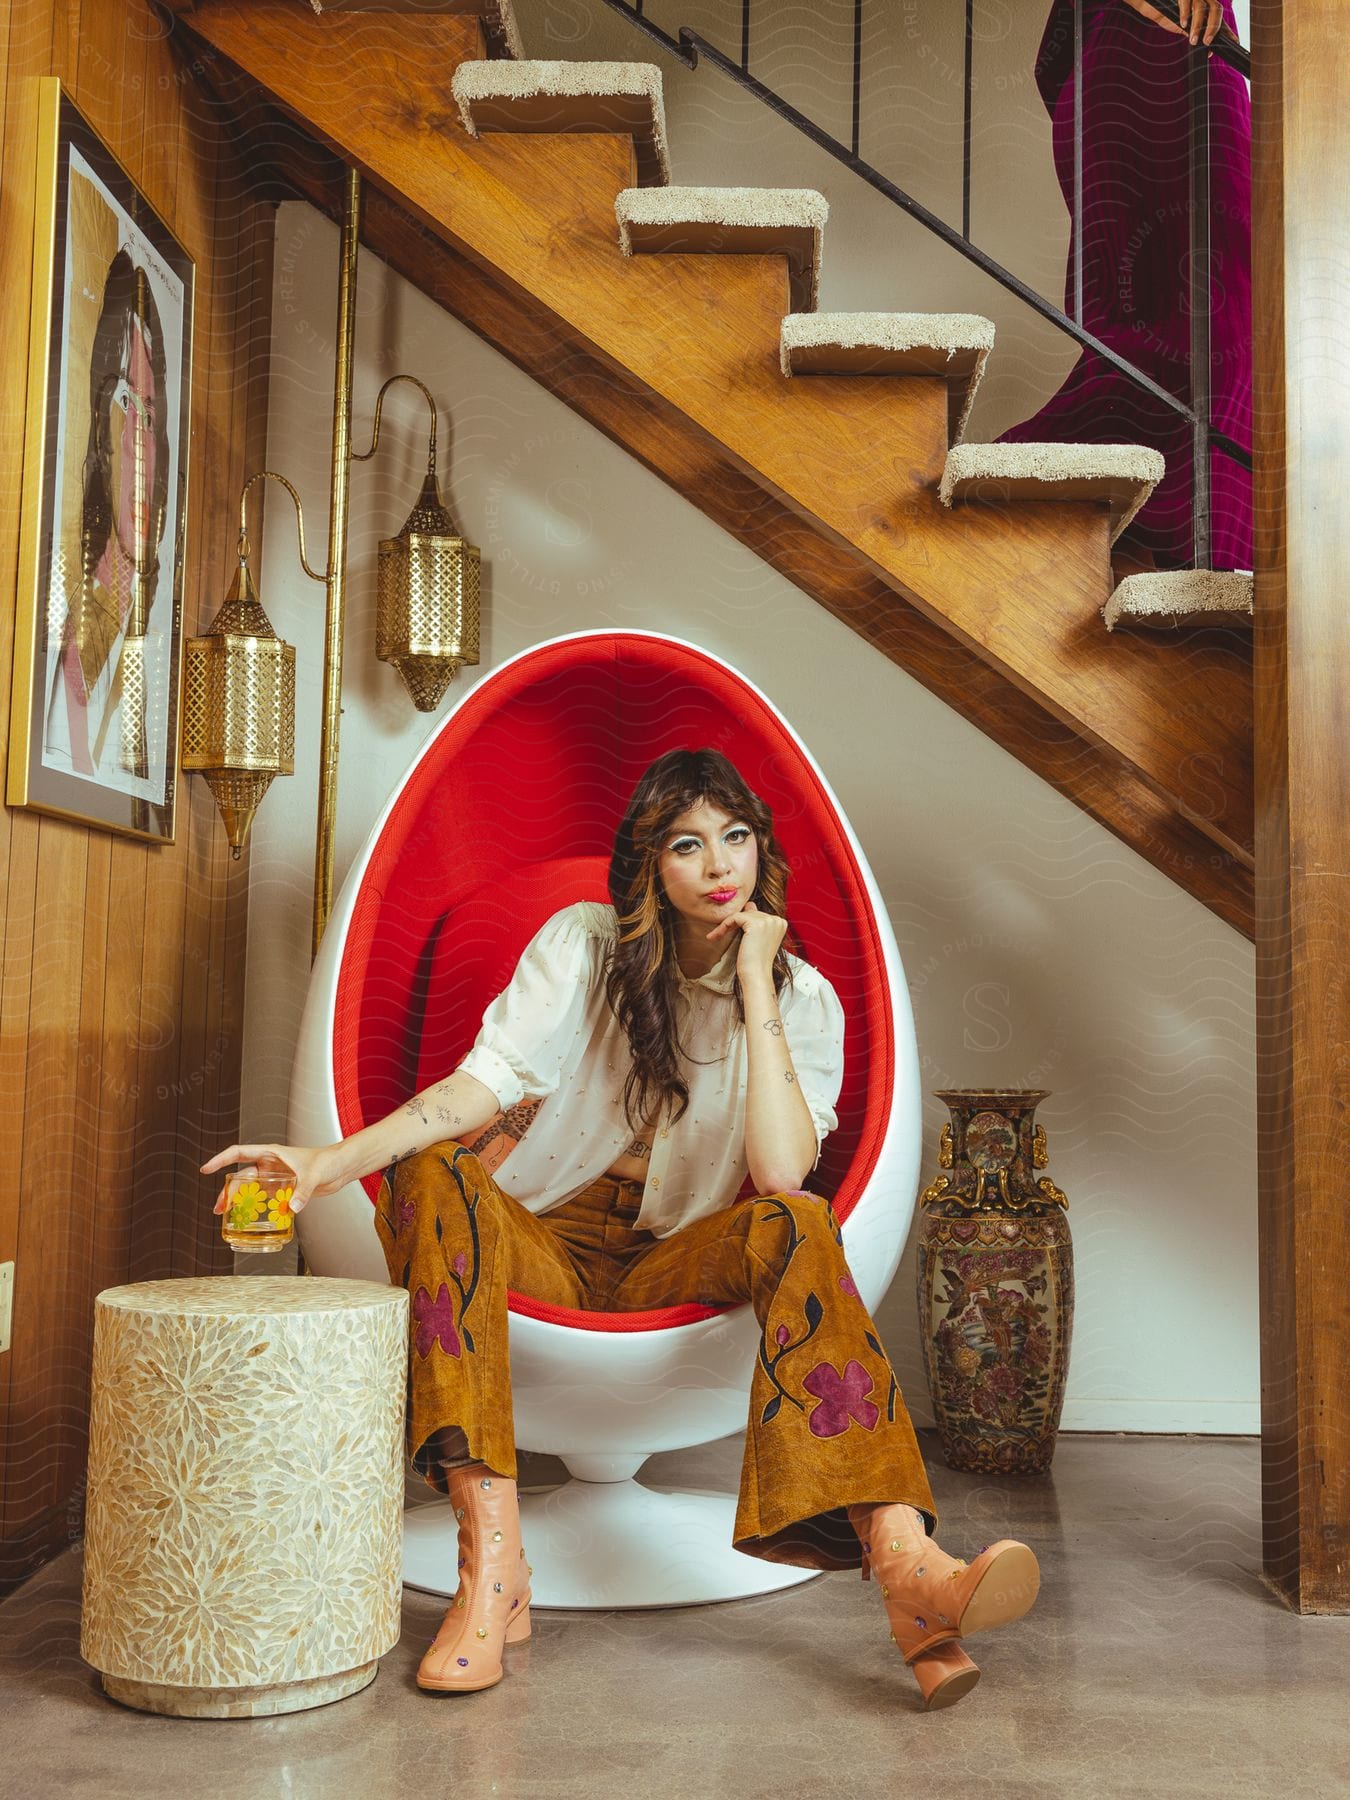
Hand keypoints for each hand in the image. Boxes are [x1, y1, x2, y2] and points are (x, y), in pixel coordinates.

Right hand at [200, 1142, 345, 1214]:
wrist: (340, 1167)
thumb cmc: (328, 1161)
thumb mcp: (314, 1175)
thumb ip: (302, 1191)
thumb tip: (292, 1207)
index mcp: (271, 1153)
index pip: (239, 1153)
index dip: (221, 1160)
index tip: (206, 1169)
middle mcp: (270, 1164)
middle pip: (241, 1177)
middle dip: (228, 1192)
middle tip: (219, 1208)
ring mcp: (275, 1177)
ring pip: (250, 1190)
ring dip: (239, 1202)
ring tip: (227, 1216)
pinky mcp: (283, 1189)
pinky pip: (264, 1199)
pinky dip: (256, 1208)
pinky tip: (250, 1219)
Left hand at [705, 897, 787, 987]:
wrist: (756, 975)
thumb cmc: (756, 962)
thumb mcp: (759, 939)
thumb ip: (757, 922)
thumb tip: (750, 905)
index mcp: (780, 923)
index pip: (757, 914)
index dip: (742, 922)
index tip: (729, 932)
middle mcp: (777, 919)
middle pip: (749, 912)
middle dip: (733, 923)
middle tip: (718, 934)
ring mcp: (768, 920)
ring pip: (740, 915)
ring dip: (726, 925)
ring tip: (715, 936)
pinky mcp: (755, 923)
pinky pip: (734, 918)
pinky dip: (723, 926)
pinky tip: (715, 936)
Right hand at [1119, 0, 1223, 45]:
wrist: (1150, 3)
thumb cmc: (1167, 14)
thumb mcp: (1183, 27)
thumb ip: (1195, 34)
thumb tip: (1209, 50)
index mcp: (1205, 9)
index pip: (1219, 20)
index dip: (1227, 30)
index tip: (1235, 41)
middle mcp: (1202, 0)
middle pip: (1216, 10)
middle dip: (1213, 27)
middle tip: (1207, 42)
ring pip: (1202, 8)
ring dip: (1198, 26)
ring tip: (1192, 40)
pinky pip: (1188, 1)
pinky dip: (1186, 14)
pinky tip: (1183, 24)